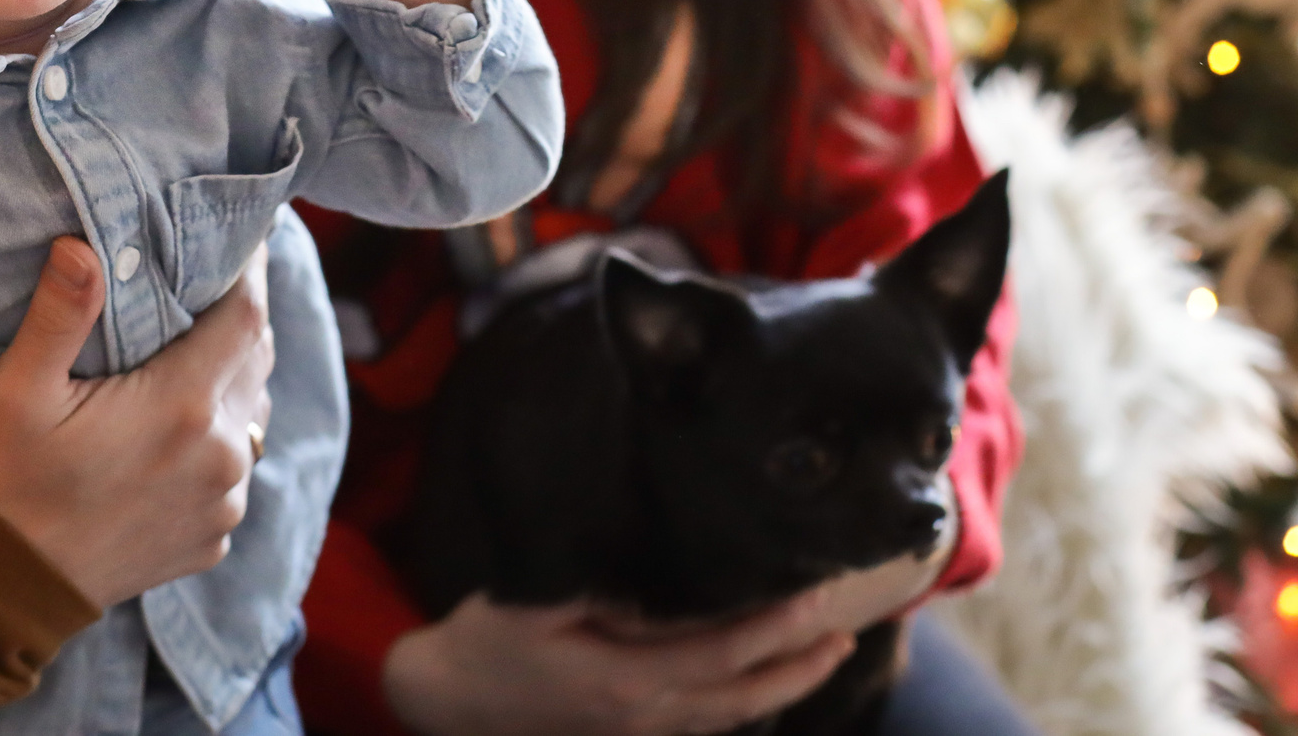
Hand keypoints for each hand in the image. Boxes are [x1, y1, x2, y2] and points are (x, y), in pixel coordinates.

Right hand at [0, 236, 272, 608]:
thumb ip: (60, 314)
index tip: (244, 237)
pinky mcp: (209, 541)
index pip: (248, 317)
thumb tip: (82, 245)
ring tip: (193, 352)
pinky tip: (174, 429)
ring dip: (232, 380)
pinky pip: (231, 471)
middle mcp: (219, 458)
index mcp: (182, 408)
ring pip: (250, 417)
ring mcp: (221, 506)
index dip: (251, 271)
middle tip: (210, 284)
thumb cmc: (0, 484)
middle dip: (239, 318)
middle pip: (256, 362)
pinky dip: (215, 440)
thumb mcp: (15, 392)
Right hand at [380, 586, 857, 735]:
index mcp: (624, 680)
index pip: (722, 653)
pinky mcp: (629, 735)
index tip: (816, 594)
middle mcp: (644, 716)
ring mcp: (639, 733)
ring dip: (784, 687)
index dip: (775, 627)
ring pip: (732, 716)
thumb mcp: (531, 601)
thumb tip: (664, 577)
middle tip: (847, 628)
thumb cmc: (487, 642)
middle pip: (744, 695)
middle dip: (800, 664)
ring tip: (825, 653)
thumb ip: (600, 593)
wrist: (450, 704)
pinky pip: (705, 724)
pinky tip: (760, 681)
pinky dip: (744, 703)